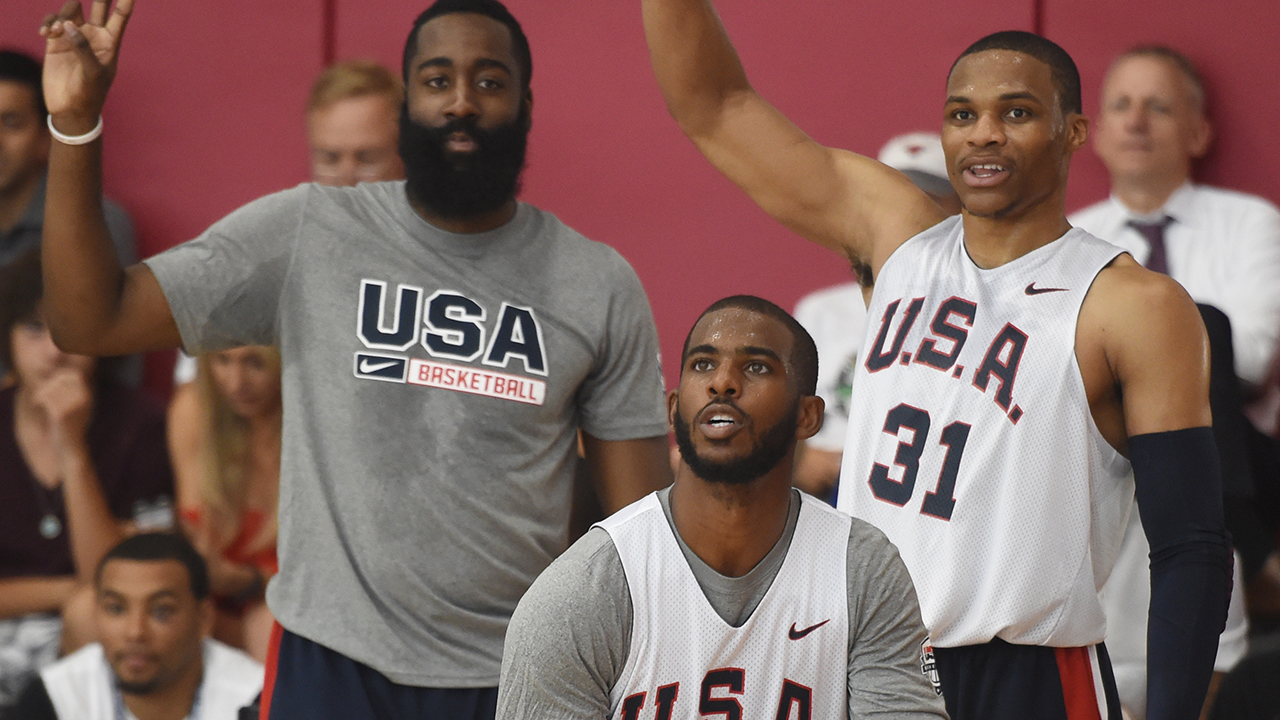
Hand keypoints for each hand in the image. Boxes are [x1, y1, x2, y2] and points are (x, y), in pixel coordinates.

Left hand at [31, 367, 93, 457]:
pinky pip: (45, 398)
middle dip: (49, 383)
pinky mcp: (61, 414)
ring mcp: (73, 406)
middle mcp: (83, 398)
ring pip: (50, 387)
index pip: (74, 374)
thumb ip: (73, 390)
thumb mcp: (78, 406)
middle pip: (60, 378)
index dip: (61, 375)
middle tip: (42, 394)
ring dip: (41, 392)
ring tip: (40, 401)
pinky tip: (38, 405)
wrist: (72, 448)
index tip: (52, 383)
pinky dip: (38, 400)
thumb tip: (59, 372)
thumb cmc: (71, 426)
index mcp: (88, 395)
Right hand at [39, 0, 134, 127]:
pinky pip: (53, 21)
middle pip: (99, 4)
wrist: (70, 109)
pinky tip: (44, 33)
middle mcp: (94, 35)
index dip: (125, 2)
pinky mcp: (56, 41)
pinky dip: (48, 22)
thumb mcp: (93, 73)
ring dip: (63, 13)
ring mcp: (75, 36)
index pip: (120, 16)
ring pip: (72, 9)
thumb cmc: (89, 94)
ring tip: (54, 31)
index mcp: (110, 42)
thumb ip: (83, 47)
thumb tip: (68, 24)